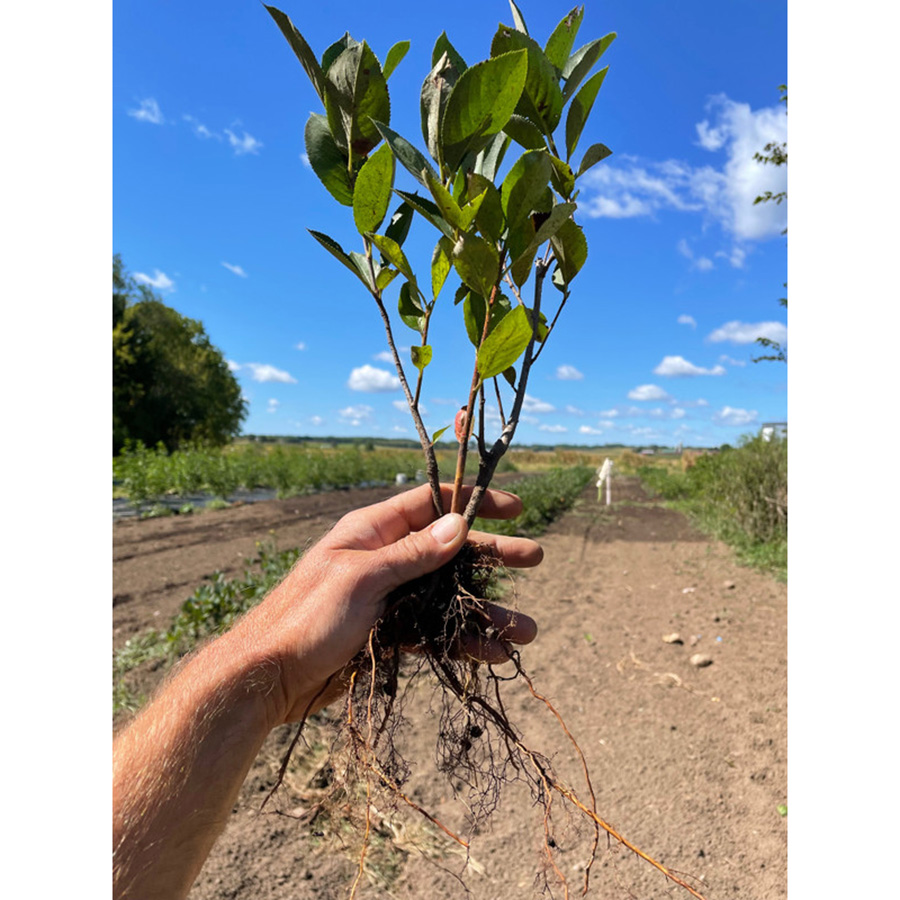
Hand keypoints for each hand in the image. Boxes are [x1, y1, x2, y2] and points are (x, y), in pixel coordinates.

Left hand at [232, 483, 541, 725]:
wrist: (267, 679)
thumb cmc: (305, 617)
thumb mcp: (360, 578)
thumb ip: (411, 555)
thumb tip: (458, 526)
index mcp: (372, 531)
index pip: (430, 504)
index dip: (473, 501)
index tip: (514, 507)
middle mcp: (384, 559)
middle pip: (449, 551)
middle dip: (492, 557)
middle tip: (535, 558)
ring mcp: (388, 598)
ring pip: (448, 598)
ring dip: (486, 612)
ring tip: (527, 632)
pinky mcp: (388, 634)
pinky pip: (434, 633)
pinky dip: (462, 642)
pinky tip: (494, 655)